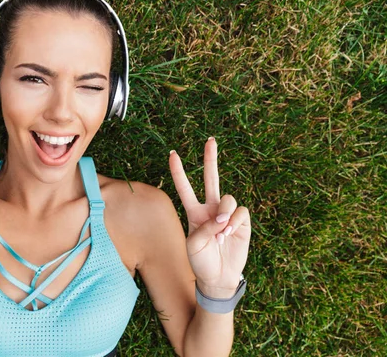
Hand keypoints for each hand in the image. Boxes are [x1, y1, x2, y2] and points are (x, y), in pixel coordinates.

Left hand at [169, 138, 250, 297]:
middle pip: (210, 178)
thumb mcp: (193, 245)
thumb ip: (205, 227)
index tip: (172, 154)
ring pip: (228, 198)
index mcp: (193, 212)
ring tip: (220, 233)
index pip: (185, 188)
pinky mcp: (242, 221)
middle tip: (210, 139)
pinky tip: (229, 234)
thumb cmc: (201, 261)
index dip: (178, 172)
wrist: (218, 277)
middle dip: (210, 158)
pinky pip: (241, 212)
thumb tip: (224, 216)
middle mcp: (210, 208)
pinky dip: (235, 222)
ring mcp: (227, 214)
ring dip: (224, 214)